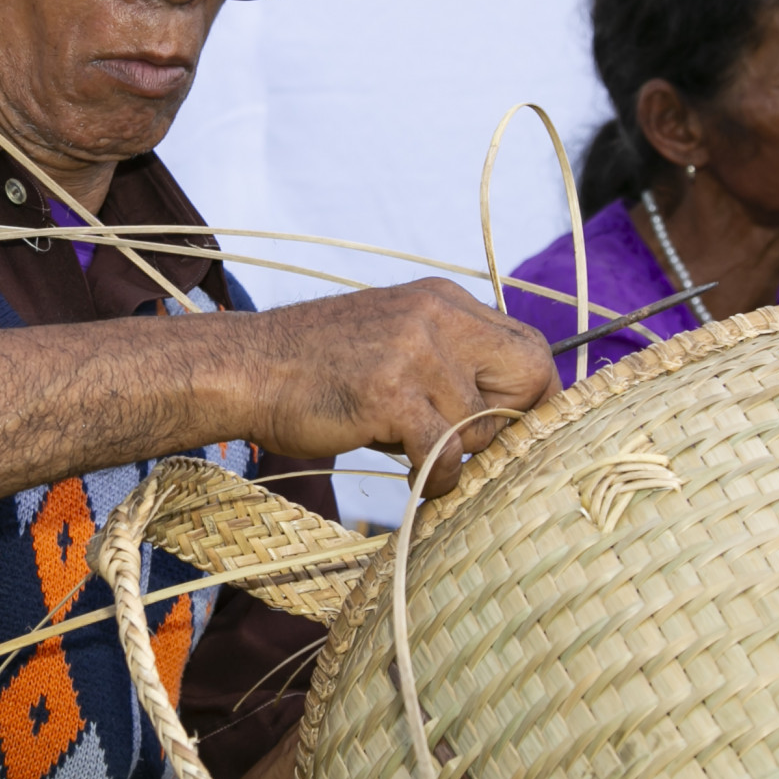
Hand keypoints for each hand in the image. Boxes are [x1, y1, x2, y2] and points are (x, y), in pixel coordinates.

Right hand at [235, 279, 559, 497]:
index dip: (533, 398)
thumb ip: (449, 362)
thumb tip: (508, 416)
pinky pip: (445, 452)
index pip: (530, 347)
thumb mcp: (394, 340)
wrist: (245, 368)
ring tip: (410, 450)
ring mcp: (414, 350)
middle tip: (471, 449)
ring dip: (455, 455)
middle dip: (511, 424)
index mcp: (444, 300)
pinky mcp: (390, 391)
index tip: (514, 433)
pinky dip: (434, 478)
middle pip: (529, 373)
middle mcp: (437, 314)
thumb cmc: (317, 368)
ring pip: (481, 423)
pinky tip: (409, 474)